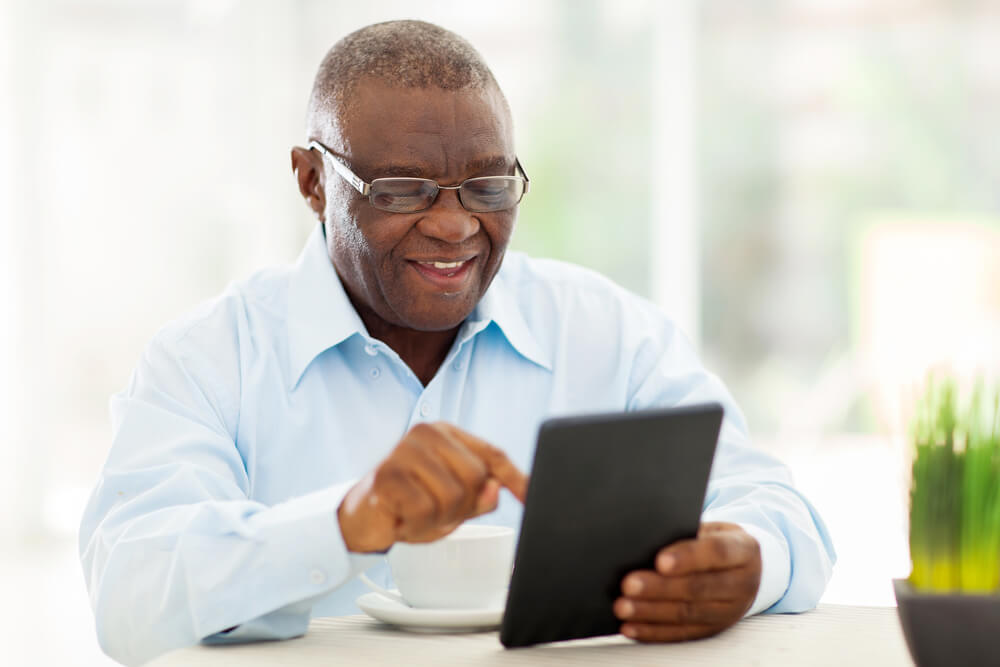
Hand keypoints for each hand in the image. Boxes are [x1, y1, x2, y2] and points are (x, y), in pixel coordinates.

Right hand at [337, 422, 527, 552]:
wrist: (360, 518)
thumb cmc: (409, 504)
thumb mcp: (454, 504)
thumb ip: (479, 497)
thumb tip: (496, 488)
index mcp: (448, 435)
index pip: (493, 454)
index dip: (517, 478)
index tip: (535, 496)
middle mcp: (427, 433)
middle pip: (476, 478)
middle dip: (461, 507)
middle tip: (434, 511)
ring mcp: (405, 450)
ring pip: (453, 496)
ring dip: (437, 519)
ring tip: (416, 514)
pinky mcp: (387, 474)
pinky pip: (425, 510)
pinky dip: (418, 525)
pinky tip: (402, 518)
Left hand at [614, 522, 761, 641]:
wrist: (748, 568)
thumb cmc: (718, 542)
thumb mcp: (712, 529)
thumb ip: (686, 533)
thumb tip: (648, 540)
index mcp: (744, 550)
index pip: (716, 552)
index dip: (688, 557)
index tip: (659, 560)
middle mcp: (742, 583)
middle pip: (698, 588)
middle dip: (660, 588)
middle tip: (629, 584)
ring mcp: (730, 611)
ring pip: (688, 614)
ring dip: (651, 612)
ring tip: (623, 607)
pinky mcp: (714, 630)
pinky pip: (682, 634)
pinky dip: (653, 632)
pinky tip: (631, 627)